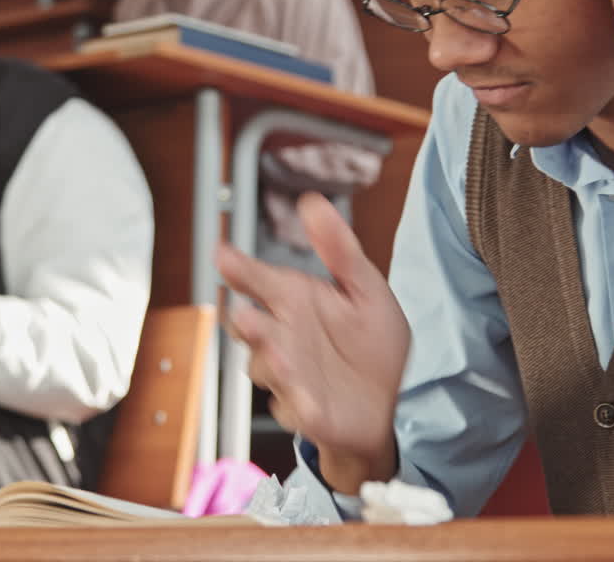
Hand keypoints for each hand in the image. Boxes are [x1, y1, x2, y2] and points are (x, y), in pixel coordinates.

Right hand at [216, 192, 409, 493]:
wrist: (389, 402)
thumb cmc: (370, 343)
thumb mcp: (365, 289)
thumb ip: (340, 249)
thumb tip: (313, 203)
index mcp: (294, 301)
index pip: (257, 281)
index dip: (239, 269)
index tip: (224, 256)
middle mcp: (283, 336)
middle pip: (250, 327)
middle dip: (246, 323)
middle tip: (246, 316)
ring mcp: (290, 375)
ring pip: (266, 368)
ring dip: (272, 363)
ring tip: (281, 355)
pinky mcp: (305, 411)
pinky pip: (294, 408)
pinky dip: (297, 405)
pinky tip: (305, 401)